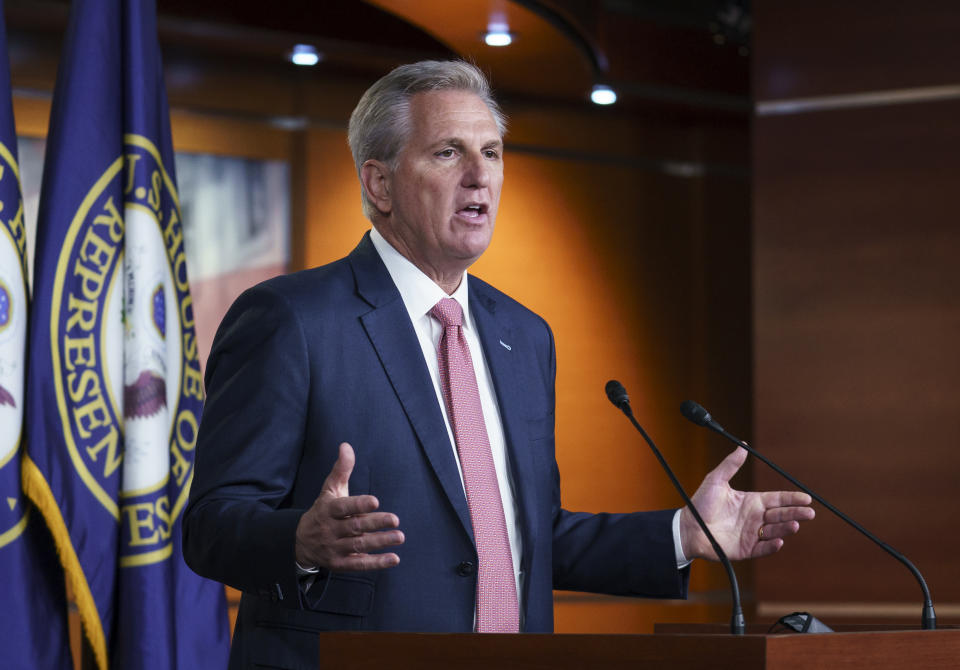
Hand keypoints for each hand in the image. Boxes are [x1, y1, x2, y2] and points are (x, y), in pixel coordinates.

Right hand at [295, 442, 403, 570]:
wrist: (300, 541)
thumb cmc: (323, 510)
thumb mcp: (330, 489)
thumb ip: (341, 469)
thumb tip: (346, 445)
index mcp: (328, 510)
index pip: (343, 508)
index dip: (358, 504)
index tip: (375, 501)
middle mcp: (330, 530)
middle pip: (354, 527)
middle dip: (375, 523)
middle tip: (395, 519)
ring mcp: (334, 548)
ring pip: (358, 546)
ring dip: (380, 542)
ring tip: (399, 536)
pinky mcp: (340, 564)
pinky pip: (359, 564)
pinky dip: (377, 563)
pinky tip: (394, 559)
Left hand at [679, 447, 814, 560]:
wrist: (688, 527)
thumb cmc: (700, 503)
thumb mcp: (715, 480)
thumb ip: (731, 464)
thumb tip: (742, 445)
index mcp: (751, 501)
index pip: (777, 499)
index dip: (792, 498)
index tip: (807, 498)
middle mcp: (754, 517)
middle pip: (781, 515)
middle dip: (796, 513)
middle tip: (809, 513)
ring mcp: (751, 534)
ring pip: (775, 531)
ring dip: (786, 528)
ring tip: (795, 524)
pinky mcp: (746, 549)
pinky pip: (762, 548)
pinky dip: (772, 546)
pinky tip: (779, 541)